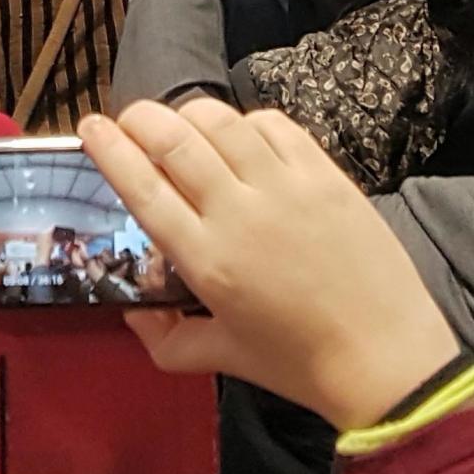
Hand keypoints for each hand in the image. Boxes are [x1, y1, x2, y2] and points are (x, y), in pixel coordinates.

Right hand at [80, 98, 461, 431]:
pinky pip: (274, 125)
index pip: (143, 188)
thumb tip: (134, 313)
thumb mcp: (224, 357)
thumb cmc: (299, 361)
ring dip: (189, 113)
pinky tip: (241, 132)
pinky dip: (247, 120)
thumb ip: (167, 340)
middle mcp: (237, 212)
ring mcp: (284, 186)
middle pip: (174, 141)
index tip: (90, 127)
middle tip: (128, 117)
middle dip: (140, 118)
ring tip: (179, 120)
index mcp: (205, 259)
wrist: (382, 351)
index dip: (110, 150)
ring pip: (221, 122)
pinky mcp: (323, 172)